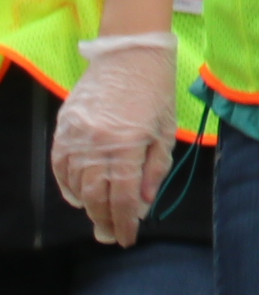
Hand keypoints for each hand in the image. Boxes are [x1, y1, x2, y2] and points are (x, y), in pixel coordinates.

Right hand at [50, 34, 178, 247]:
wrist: (129, 55)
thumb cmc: (155, 92)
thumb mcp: (163, 132)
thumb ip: (153, 170)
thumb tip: (142, 203)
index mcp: (125, 148)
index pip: (122, 198)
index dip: (124, 223)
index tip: (127, 239)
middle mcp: (96, 146)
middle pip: (96, 197)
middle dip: (104, 220)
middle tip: (110, 236)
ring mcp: (75, 138)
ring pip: (75, 186)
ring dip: (86, 206)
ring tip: (98, 219)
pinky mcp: (63, 129)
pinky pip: (59, 167)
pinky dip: (66, 186)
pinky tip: (76, 197)